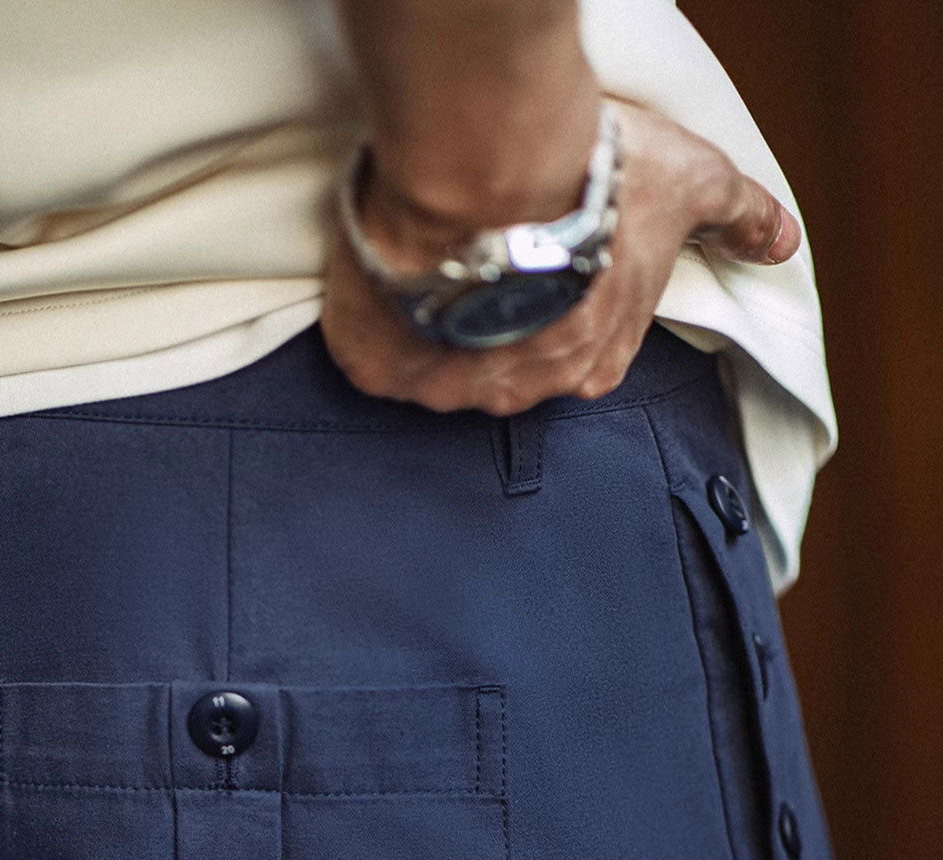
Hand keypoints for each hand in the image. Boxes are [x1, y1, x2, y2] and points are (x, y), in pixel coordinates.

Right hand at [320, 97, 801, 415]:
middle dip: (492, 322)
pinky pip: (373, 358)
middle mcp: (521, 393)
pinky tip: (380, 285)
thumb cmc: (595, 184)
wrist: (494, 171)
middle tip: (482, 256)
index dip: (558, 302)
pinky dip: (372, 327)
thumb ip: (737, 216)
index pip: (577, 349)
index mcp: (593, 364)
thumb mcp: (691, 188)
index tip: (543, 261)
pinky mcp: (381, 367)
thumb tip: (781, 241)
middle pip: (502, 364)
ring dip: (430, 326)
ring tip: (426, 265)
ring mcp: (446, 387)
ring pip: (434, 365)